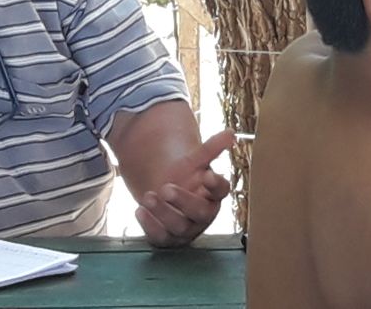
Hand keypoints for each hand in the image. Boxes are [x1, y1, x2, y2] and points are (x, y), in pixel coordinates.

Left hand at [135, 129, 234, 247]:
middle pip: (200, 213)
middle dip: (183, 201)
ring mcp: (187, 229)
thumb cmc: (186, 177)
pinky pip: (161, 238)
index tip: (207, 176)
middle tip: (166, 188)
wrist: (165, 193)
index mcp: (213, 195)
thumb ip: (210, 148)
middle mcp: (203, 215)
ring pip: (179, 227)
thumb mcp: (195, 161)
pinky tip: (140, 211)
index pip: (221, 191)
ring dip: (163, 212)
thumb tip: (230, 133)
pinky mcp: (169, 238)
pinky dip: (150, 225)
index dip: (216, 185)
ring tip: (148, 196)